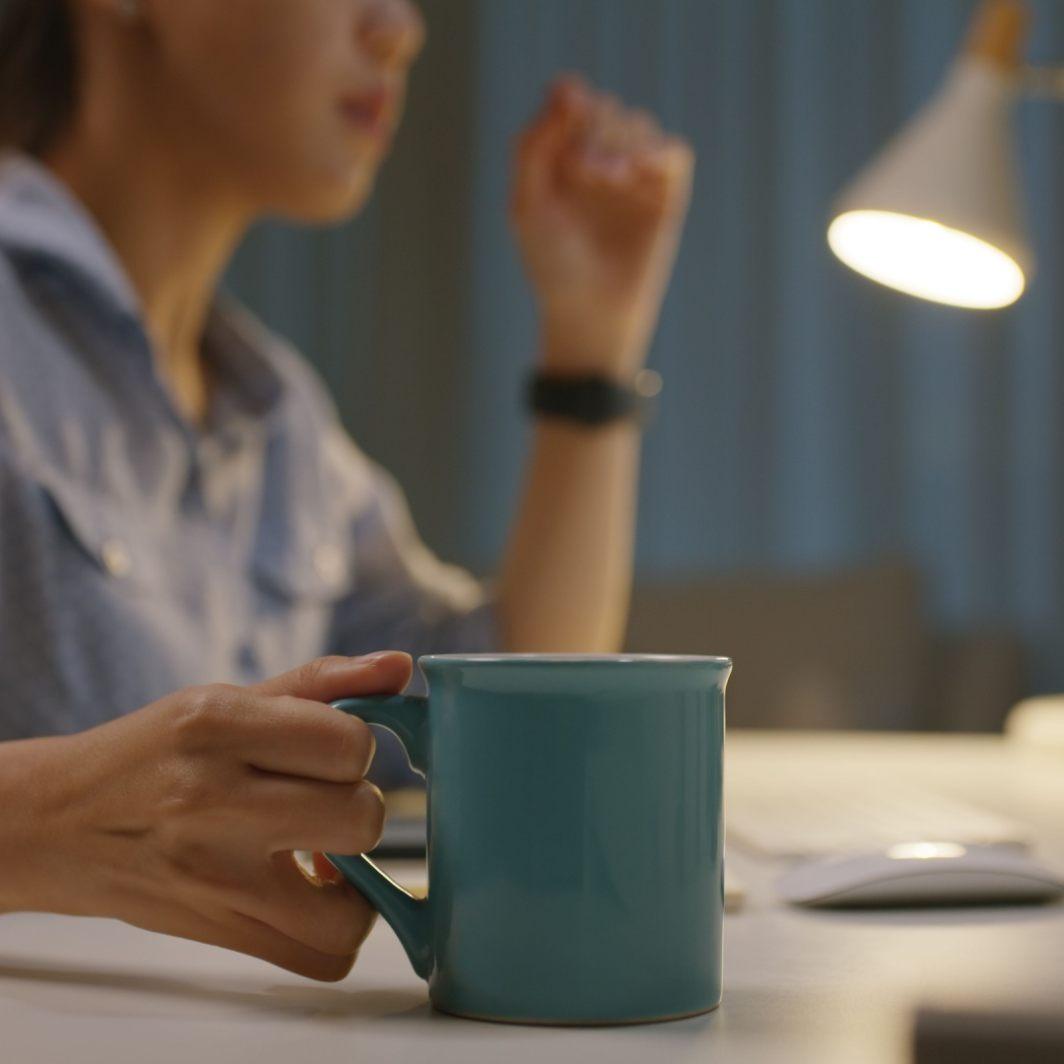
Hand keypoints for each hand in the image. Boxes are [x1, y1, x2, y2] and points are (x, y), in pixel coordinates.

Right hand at [4, 652, 411, 980]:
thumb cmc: (153, 753)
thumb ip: (322, 682)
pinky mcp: (217, 933)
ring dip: (356, 880)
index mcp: (218, 725)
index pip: (349, 743)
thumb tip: (401, 668)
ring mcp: (215, 877)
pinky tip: (309, 894)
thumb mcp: (227, 698)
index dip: (355, 747)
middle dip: (358, 806)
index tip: (329, 752)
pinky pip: (322, 958)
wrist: (57, 824)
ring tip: (321, 853)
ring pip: (352, 907)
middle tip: (324, 802)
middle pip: (362, 817)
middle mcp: (215, 801)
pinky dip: (334, 931)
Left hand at [509, 73, 695, 378]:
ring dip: (622, 143)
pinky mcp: (666, 196)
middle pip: (605, 109)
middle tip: (583, 167)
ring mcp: (634, 177)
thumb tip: (566, 88)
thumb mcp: (529, 205)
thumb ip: (534, 146)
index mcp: (561, 158)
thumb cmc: (552, 265)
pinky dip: (658, 153)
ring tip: (607, 178)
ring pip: (639, 126)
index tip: (569, 114)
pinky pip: (673, 154)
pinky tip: (639, 171)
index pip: (571, 101)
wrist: (590, 312)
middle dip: (594, 128)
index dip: (570, 101)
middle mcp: (599, 160)